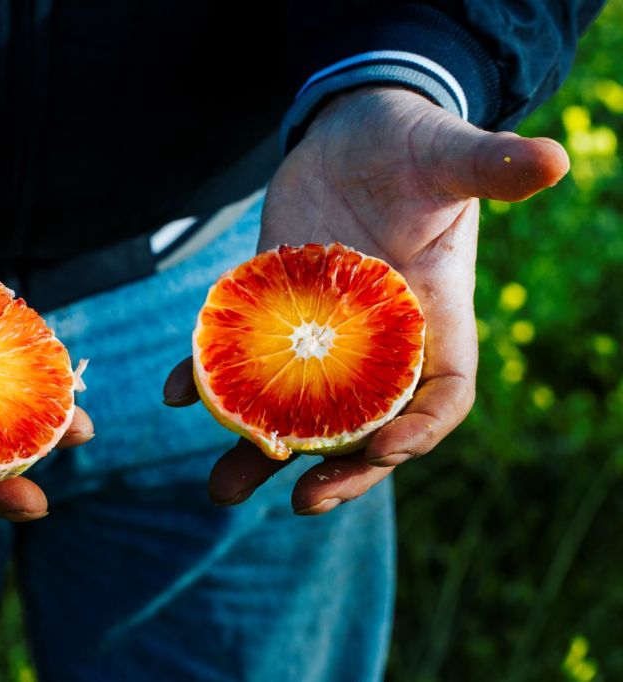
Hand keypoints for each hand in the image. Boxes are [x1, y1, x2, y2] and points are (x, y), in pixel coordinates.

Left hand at [164, 87, 568, 513]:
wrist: (354, 133)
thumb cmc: (415, 147)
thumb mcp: (451, 155)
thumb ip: (490, 167)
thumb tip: (552, 160)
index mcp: (432, 321)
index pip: (437, 397)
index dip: (417, 432)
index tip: (381, 451)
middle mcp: (373, 342)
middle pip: (360, 424)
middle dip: (337, 468)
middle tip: (303, 501)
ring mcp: (316, 332)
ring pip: (291, 405)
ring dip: (257, 447)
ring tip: (221, 488)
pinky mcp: (267, 307)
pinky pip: (236, 353)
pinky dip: (205, 375)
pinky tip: (176, 392)